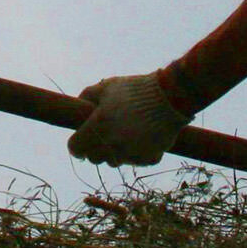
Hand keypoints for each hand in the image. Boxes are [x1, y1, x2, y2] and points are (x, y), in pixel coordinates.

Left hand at [67, 73, 191, 166]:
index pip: (76, 149)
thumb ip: (87, 96)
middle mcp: (112, 144)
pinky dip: (137, 153)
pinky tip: (142, 138)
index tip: (80, 141)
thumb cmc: (135, 89)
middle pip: (94, 158)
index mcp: (97, 127)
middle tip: (102, 137)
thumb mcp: (106, 86)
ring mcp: (131, 153)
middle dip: (94, 149)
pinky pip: (136, 161)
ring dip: (114, 152)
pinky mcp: (149, 158)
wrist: (171, 96)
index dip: (75, 145)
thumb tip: (79, 106)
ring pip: (114, 161)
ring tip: (123, 136)